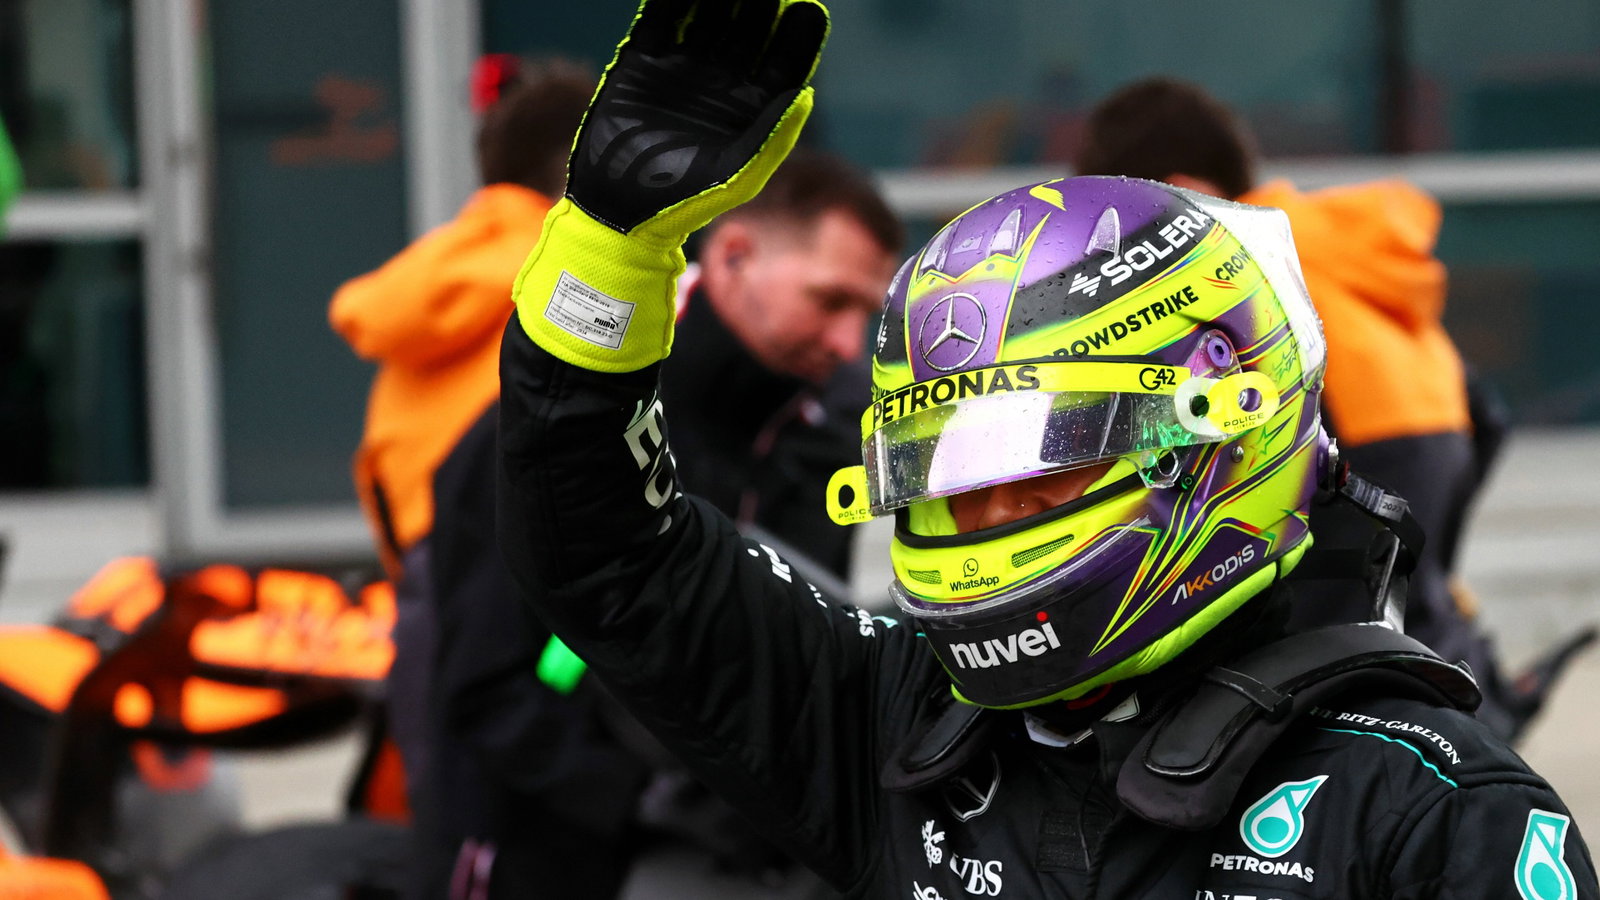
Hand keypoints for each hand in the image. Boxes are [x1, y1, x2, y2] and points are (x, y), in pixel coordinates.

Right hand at [568, 0, 828, 237]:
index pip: (784, 61)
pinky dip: (671, 0)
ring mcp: (683, 68)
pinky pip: (661, 19)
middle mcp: (722, 82)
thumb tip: (806, 95)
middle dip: (761, 4)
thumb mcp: (738, 174)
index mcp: (752, 107)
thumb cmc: (685, 200)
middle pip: (750, 28)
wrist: (619, 207)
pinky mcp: (643, 61)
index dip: (798, 35)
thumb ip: (774, 137)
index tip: (808, 9)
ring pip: (708, 15)